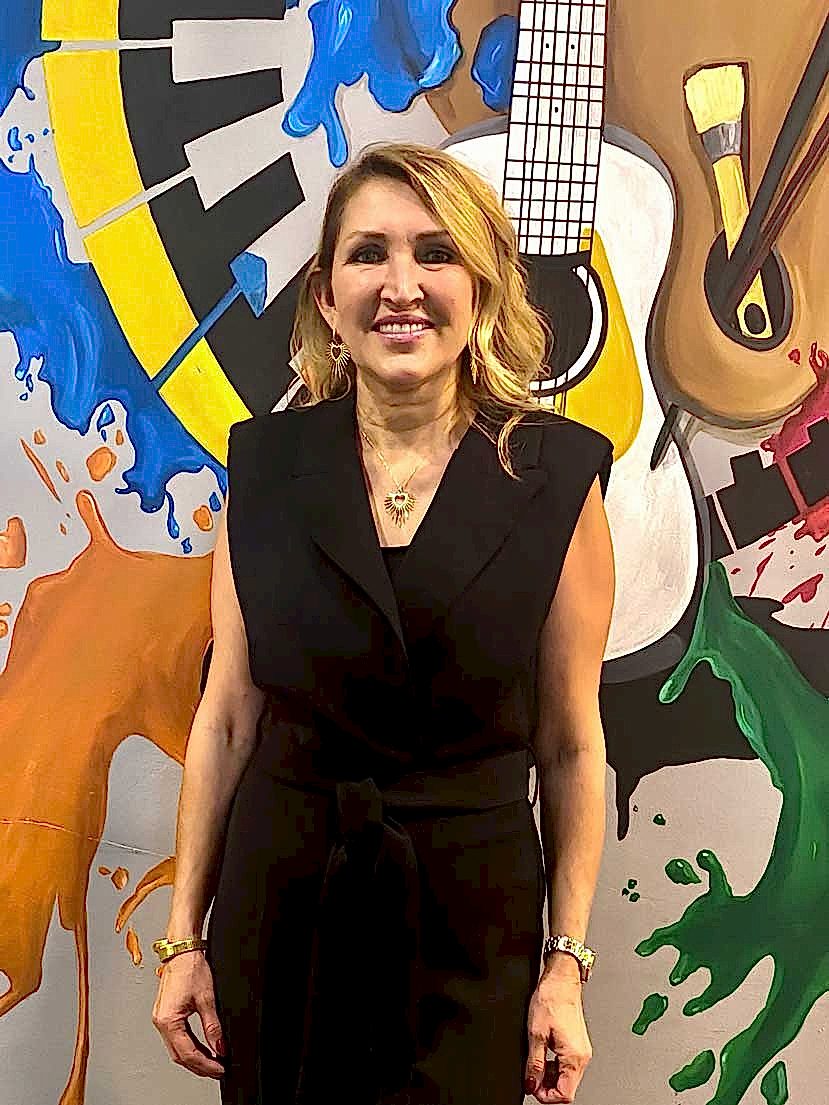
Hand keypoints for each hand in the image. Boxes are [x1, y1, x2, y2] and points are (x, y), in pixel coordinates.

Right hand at [152, 950, 225, 1078]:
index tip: (219, 1068)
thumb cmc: (190, 967)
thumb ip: (212, 1026)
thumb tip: (219, 1046)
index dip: (205, 1064)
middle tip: (217, 1069)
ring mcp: (161, 1019)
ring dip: (194, 1058)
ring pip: (177, 1049)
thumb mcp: (206, 999)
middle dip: (199, 1065)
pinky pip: (176, 1038)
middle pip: (180, 1055)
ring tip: (212, 1062)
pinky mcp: (165, 1014)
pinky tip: (201, 1049)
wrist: (182, 949)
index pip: (187, 1053)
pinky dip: (189, 1047)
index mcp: (168, 1020)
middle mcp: (160, 1022)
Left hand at [524, 966, 591, 1102]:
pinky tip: (544, 1055)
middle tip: (532, 1077)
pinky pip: (567, 1065)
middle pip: (567, 1087)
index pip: (565, 1094)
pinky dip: (555, 1066)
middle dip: (547, 1087)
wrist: (561, 980)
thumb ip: (534, 1063)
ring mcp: (581, 1050)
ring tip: (536, 1063)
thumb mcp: (536, 1034)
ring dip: (550, 1077)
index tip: (533, 1088)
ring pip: (567, 1077)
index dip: (546, 1096)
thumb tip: (532, 1084)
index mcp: (574, 1057)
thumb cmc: (551, 999)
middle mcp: (582, 1056)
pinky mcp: (578, 1044)